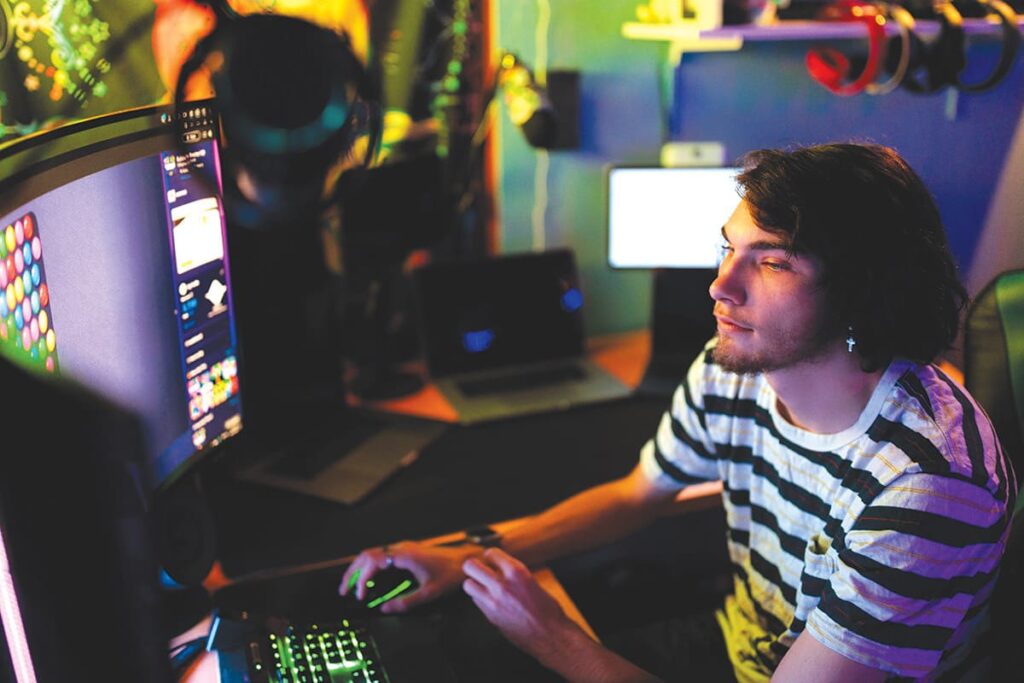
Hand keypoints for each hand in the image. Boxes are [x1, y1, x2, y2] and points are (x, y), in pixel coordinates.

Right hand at [339, 541, 472, 612]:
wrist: (467, 561)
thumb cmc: (451, 573)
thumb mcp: (430, 592)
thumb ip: (406, 602)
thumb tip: (385, 609)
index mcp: (404, 555)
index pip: (373, 562)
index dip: (362, 579)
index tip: (360, 595)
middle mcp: (401, 549)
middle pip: (367, 555)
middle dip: (353, 572)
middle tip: (344, 590)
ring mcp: (403, 549)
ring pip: (373, 554)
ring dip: (360, 568)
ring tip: (351, 585)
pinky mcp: (406, 552)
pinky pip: (382, 556)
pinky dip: (370, 567)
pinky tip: (369, 579)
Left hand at [462, 548, 578, 665]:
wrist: (550, 634)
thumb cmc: (547, 609)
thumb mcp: (531, 581)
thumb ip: (512, 575)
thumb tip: (499, 569)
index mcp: (516, 572)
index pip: (491, 553)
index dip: (490, 556)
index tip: (491, 559)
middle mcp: (502, 584)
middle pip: (470, 566)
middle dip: (473, 566)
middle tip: (478, 568)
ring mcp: (493, 601)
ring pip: (468, 585)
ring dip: (474, 584)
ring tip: (483, 586)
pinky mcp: (490, 616)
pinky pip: (477, 601)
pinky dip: (481, 599)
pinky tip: (491, 601)